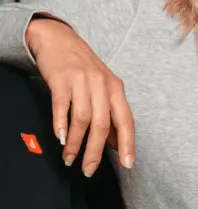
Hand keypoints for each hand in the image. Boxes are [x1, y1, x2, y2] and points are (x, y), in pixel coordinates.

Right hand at [27, 17, 134, 174]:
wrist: (57, 38)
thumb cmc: (82, 67)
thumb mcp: (103, 87)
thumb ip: (110, 113)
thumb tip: (118, 144)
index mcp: (116, 89)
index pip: (126, 121)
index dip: (128, 145)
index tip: (128, 165)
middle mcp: (102, 84)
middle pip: (103, 125)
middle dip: (95, 151)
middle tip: (88, 169)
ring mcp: (82, 80)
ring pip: (83, 119)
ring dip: (76, 143)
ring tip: (70, 158)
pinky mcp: (61, 78)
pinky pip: (62, 106)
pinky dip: (61, 124)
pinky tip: (60, 138)